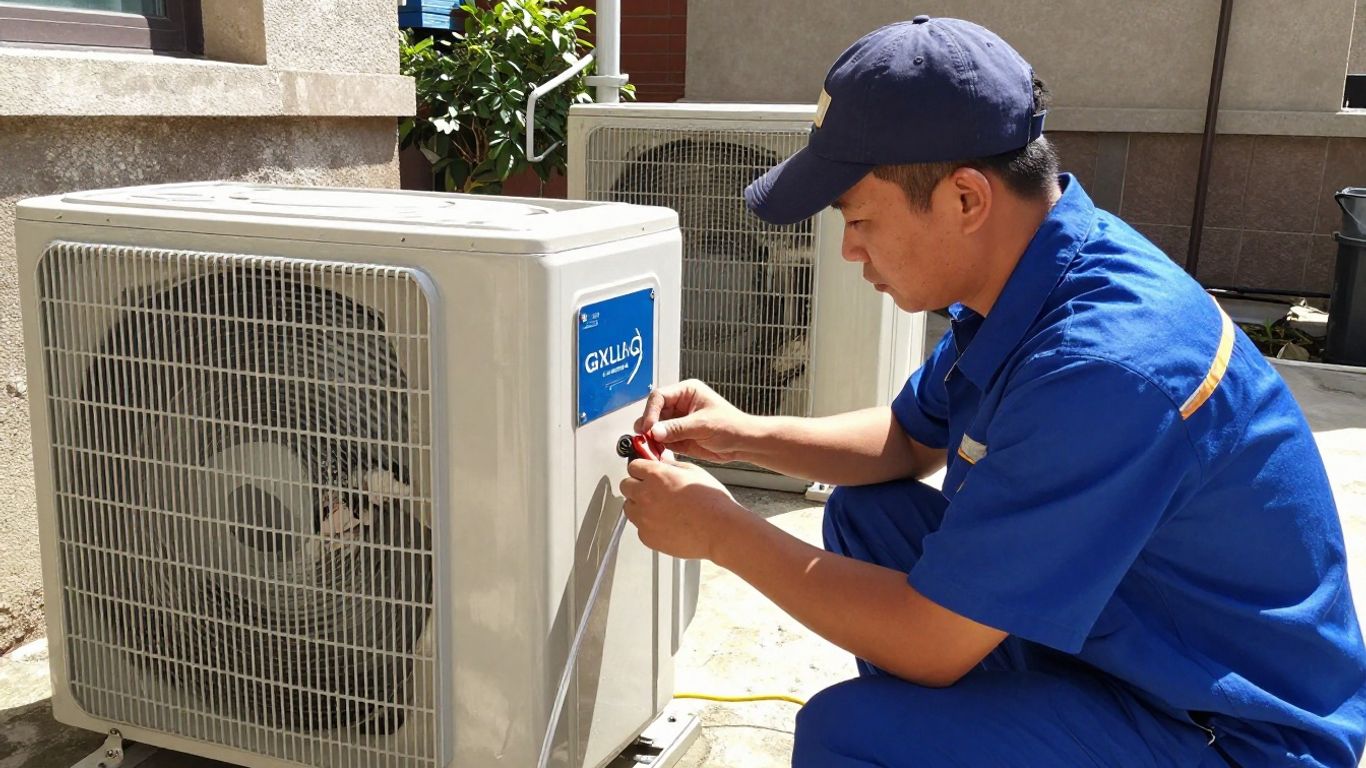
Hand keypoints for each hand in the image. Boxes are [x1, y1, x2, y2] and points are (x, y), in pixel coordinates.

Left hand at [619, 456, 747, 560]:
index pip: (633, 466)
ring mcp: (644, 518)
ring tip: (660, 508)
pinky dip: (648, 525)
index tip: (645, 473)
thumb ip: (672, 467)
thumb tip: (664, 465)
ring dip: (639, 505)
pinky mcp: (647, 537)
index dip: (642, 469)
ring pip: (629, 507)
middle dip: (637, 486)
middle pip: (625, 486)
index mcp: (655, 475)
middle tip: (652, 490)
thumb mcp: (693, 472)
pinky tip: (665, 523)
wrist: (719, 530)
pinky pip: (639, 527)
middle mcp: (645, 496)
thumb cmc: (712, 503)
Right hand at [634, 379, 753, 462]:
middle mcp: (679, 405)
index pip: (659, 397)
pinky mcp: (678, 437)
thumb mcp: (703, 425)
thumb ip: (678, 428)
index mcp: (686, 392)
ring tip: (650, 448)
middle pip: (654, 412)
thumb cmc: (732, 426)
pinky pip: (662, 441)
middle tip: (646, 438)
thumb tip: (655, 431)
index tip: (648, 427)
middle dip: (648, 426)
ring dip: (651, 438)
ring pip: (655, 428)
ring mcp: (678, 422)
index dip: (650, 411)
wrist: (743, 444)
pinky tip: (657, 453)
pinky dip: (658, 447)